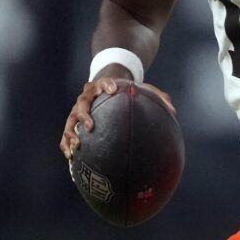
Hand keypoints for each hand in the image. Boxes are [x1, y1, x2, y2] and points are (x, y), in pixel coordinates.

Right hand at [59, 73, 174, 160]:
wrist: (106, 86)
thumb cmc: (127, 90)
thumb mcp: (143, 89)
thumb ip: (158, 98)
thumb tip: (174, 111)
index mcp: (102, 86)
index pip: (102, 83)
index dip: (106, 85)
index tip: (113, 89)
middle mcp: (87, 97)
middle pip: (81, 104)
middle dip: (84, 114)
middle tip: (90, 126)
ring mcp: (78, 109)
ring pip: (70, 120)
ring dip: (71, 133)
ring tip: (77, 146)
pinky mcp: (73, 121)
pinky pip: (67, 133)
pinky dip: (66, 144)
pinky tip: (71, 157)